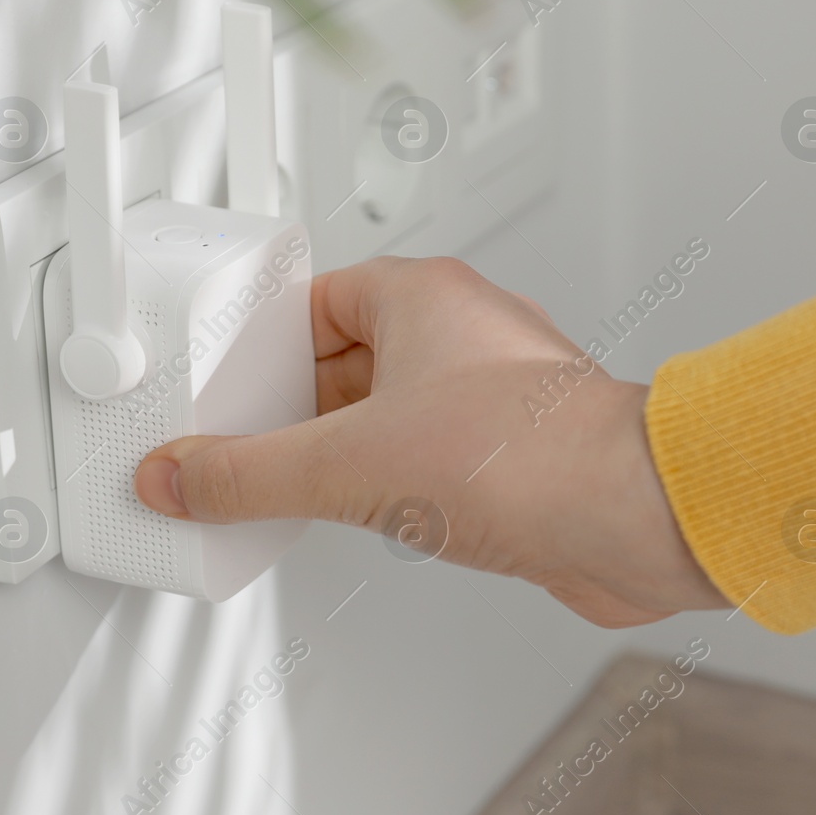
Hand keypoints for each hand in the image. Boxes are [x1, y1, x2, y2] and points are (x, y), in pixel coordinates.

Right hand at [133, 256, 728, 626]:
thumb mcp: (351, 464)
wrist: (634, 519)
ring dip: (340, 450)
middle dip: (292, 406)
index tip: (216, 383)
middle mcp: (463, 335)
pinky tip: (361, 517)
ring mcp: (492, 396)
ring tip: (287, 487)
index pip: (312, 298)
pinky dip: (386, 484)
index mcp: (423, 296)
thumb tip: (182, 473)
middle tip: (238, 443)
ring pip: (390, 412)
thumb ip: (250, 472)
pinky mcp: (512, 455)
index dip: (257, 343)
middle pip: (346, 358)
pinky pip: (427, 457)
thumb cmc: (535, 453)